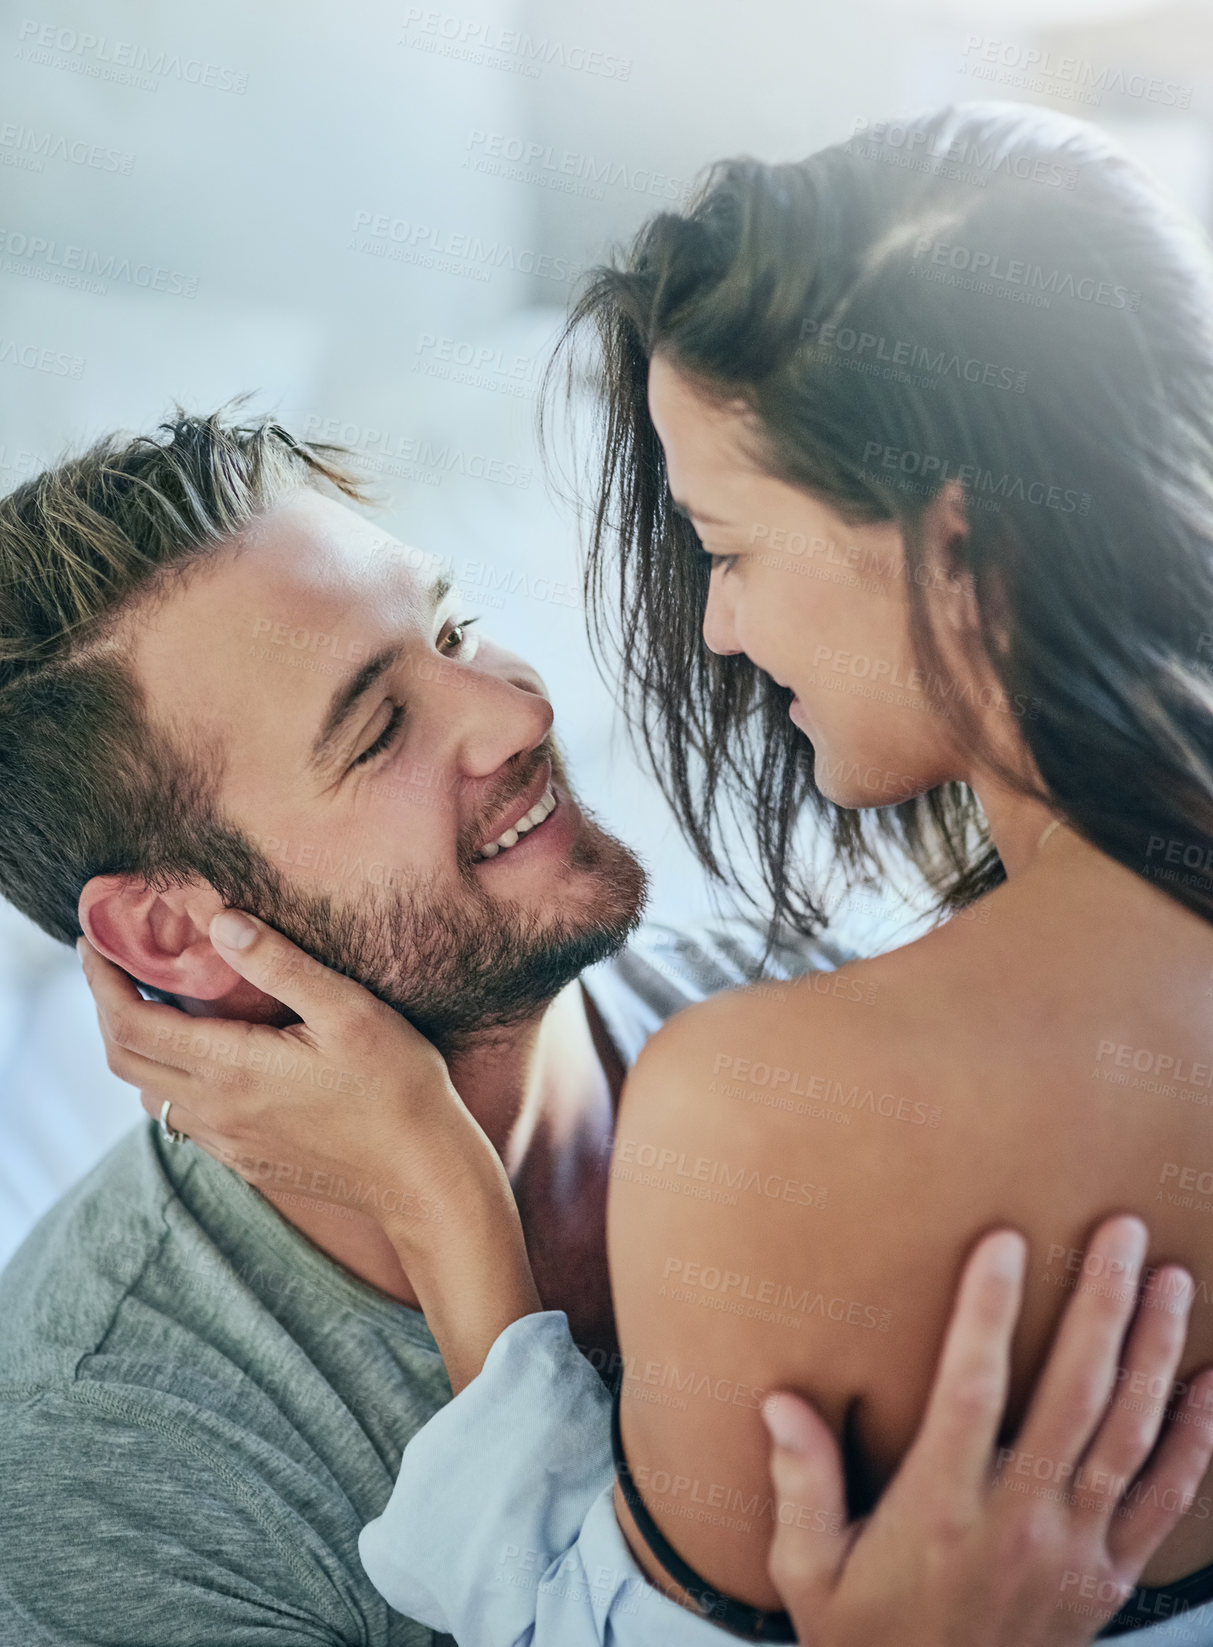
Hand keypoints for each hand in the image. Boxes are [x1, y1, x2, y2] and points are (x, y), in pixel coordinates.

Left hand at [78, 909, 541, 1388]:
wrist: (422, 1175)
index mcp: (231, 1068)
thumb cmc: (396, 1086)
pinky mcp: (247, 1161)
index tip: (95, 942)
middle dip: (109, 1008)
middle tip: (119, 964)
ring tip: (162, 1004)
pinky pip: (186, 1120)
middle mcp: (215, 1111)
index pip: (130, 1024)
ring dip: (140, 1047)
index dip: (101, 980)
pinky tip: (209, 1058)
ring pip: (152, 1093)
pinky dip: (173, 1080)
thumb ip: (281, 965)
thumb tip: (221, 922)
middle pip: (125, 1060)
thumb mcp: (348, 1010)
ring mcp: (228, 1142)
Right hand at [761, 1216, 1212, 1645]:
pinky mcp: (1107, 1578)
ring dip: (1154, 1353)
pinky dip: (1194, 1441)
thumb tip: (781, 1402)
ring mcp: (1072, 1552)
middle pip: (1072, 1398)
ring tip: (1172, 1280)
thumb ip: (800, 1485)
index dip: (989, 1313)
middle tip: (1121, 1233)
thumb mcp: (808, 1573)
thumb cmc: (865, 1638)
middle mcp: (1016, 1525)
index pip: (970, 1393)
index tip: (1003, 1242)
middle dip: (1101, 1306)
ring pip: (1127, 1437)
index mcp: (938, 1513)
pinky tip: (1210, 1384)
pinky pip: (1164, 1502)